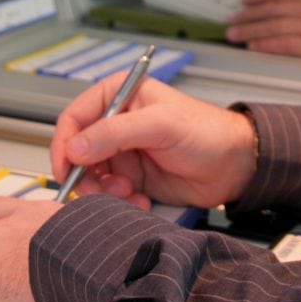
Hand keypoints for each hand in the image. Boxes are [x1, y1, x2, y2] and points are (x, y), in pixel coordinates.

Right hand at [51, 75, 257, 208]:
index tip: (66, 169)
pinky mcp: (132, 180)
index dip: (64, 144)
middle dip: (86, 176)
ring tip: (130, 195)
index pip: (74, 118)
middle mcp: (115, 125)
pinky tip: (141, 203)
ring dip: (105, 193)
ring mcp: (122, 154)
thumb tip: (74, 147)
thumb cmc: (206, 132)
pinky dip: (120, 204)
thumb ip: (115, 133)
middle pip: (77, 154)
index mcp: (117, 97)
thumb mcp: (160, 125)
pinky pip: (110, 196)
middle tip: (106, 190)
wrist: (236, 166)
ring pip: (91, 179)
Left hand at [227, 0, 300, 66]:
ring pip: (272, 26)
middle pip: (271, 9)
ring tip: (234, 34)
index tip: (245, 0)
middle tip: (231, 20)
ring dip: (249, 30)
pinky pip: (283, 44)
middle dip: (247, 15)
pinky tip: (253, 46)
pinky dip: (265, 44)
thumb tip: (297, 5)